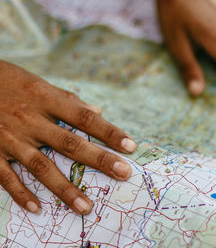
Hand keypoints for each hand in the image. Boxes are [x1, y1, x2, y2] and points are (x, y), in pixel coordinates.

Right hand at [0, 60, 136, 214]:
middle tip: (123, 173)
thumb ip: (68, 100)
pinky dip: (21, 194)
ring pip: (41, 167)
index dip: (109, 132)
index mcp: (45, 100)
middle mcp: (30, 120)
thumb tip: (97, 112)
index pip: (84, 118)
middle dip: (99, 160)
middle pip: (70, 143)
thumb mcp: (39, 84)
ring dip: (64, 189)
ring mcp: (9, 138)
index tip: (130, 145)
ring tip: (85, 206)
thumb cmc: (8, 81)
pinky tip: (38, 208)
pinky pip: (6, 177)